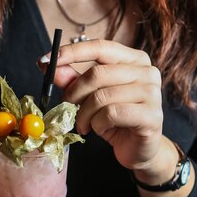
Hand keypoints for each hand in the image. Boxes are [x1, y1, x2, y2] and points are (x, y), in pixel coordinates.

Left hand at [42, 39, 163, 171]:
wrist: (139, 149)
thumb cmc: (116, 121)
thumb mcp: (91, 97)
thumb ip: (73, 79)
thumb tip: (48, 65)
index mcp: (134, 60)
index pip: (100, 47)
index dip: (71, 52)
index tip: (44, 60)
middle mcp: (147, 72)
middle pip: (97, 73)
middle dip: (74, 92)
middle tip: (67, 107)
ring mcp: (152, 93)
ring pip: (102, 96)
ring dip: (84, 114)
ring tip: (83, 124)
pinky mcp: (151, 116)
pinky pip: (111, 114)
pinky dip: (97, 123)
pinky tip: (98, 130)